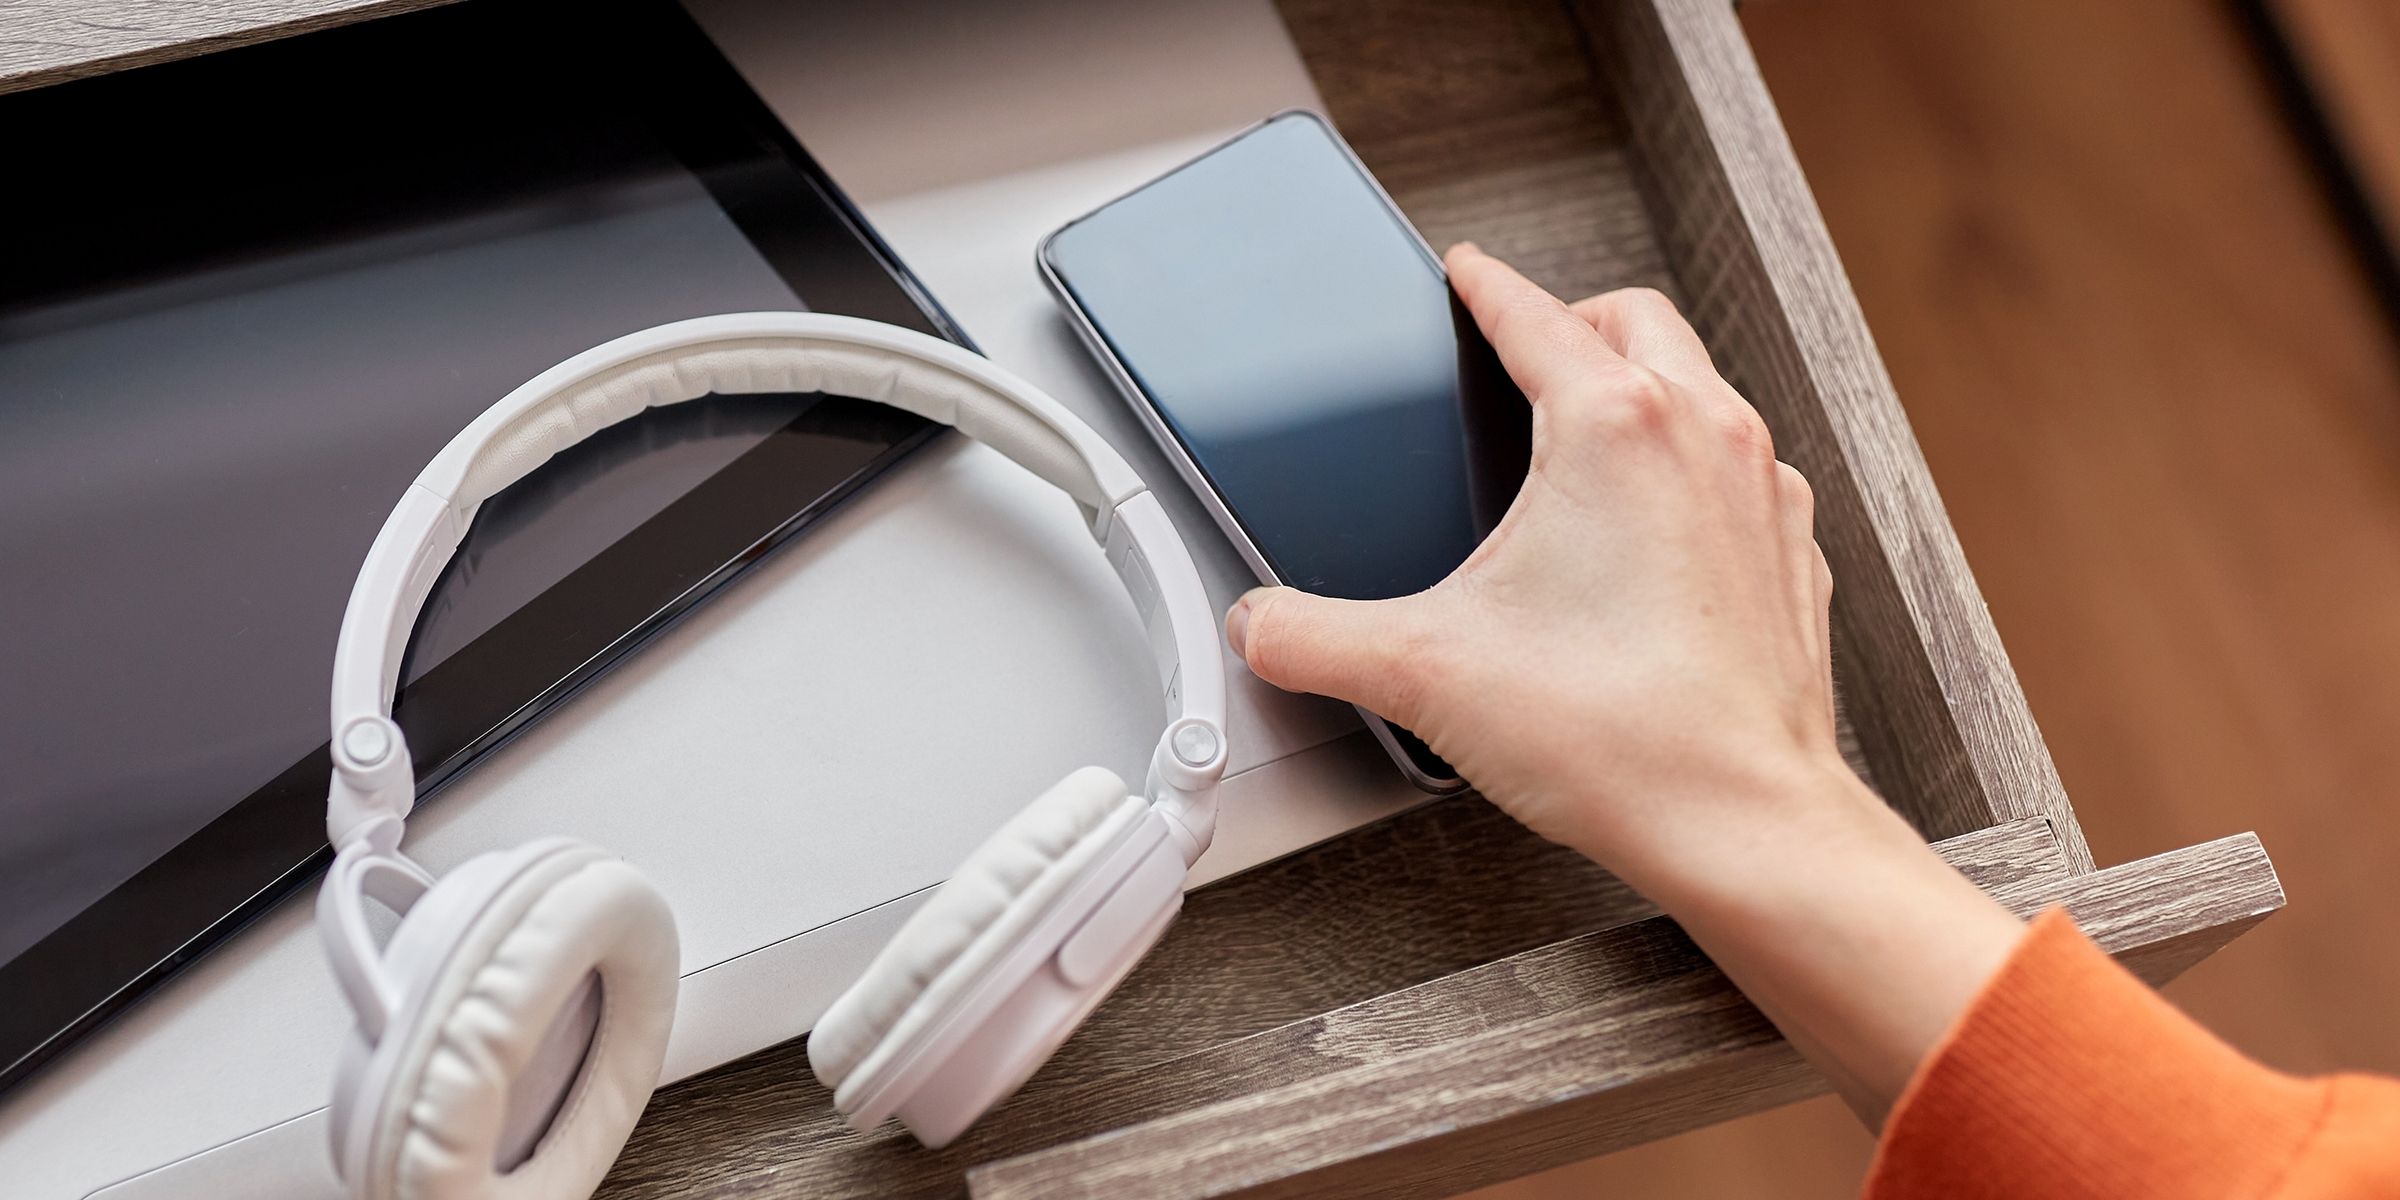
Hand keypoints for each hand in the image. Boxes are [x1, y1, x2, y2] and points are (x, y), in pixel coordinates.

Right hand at [1223, 244, 2023, 1123]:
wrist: (1743, 822)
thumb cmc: (1621, 739)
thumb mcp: (1423, 672)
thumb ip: (1312, 636)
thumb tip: (1259, 626)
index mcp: (1612, 427)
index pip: (1532, 312)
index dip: (1483, 285)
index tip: (1466, 272)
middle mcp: (1704, 435)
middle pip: (1633, 320)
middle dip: (1572, 319)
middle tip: (1523, 347)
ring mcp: (1763, 491)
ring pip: (1701, 384)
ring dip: (1641, 385)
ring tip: (1583, 432)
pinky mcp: (1792, 555)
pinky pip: (1743, 468)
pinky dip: (1694, 467)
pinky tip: (1651, 528)